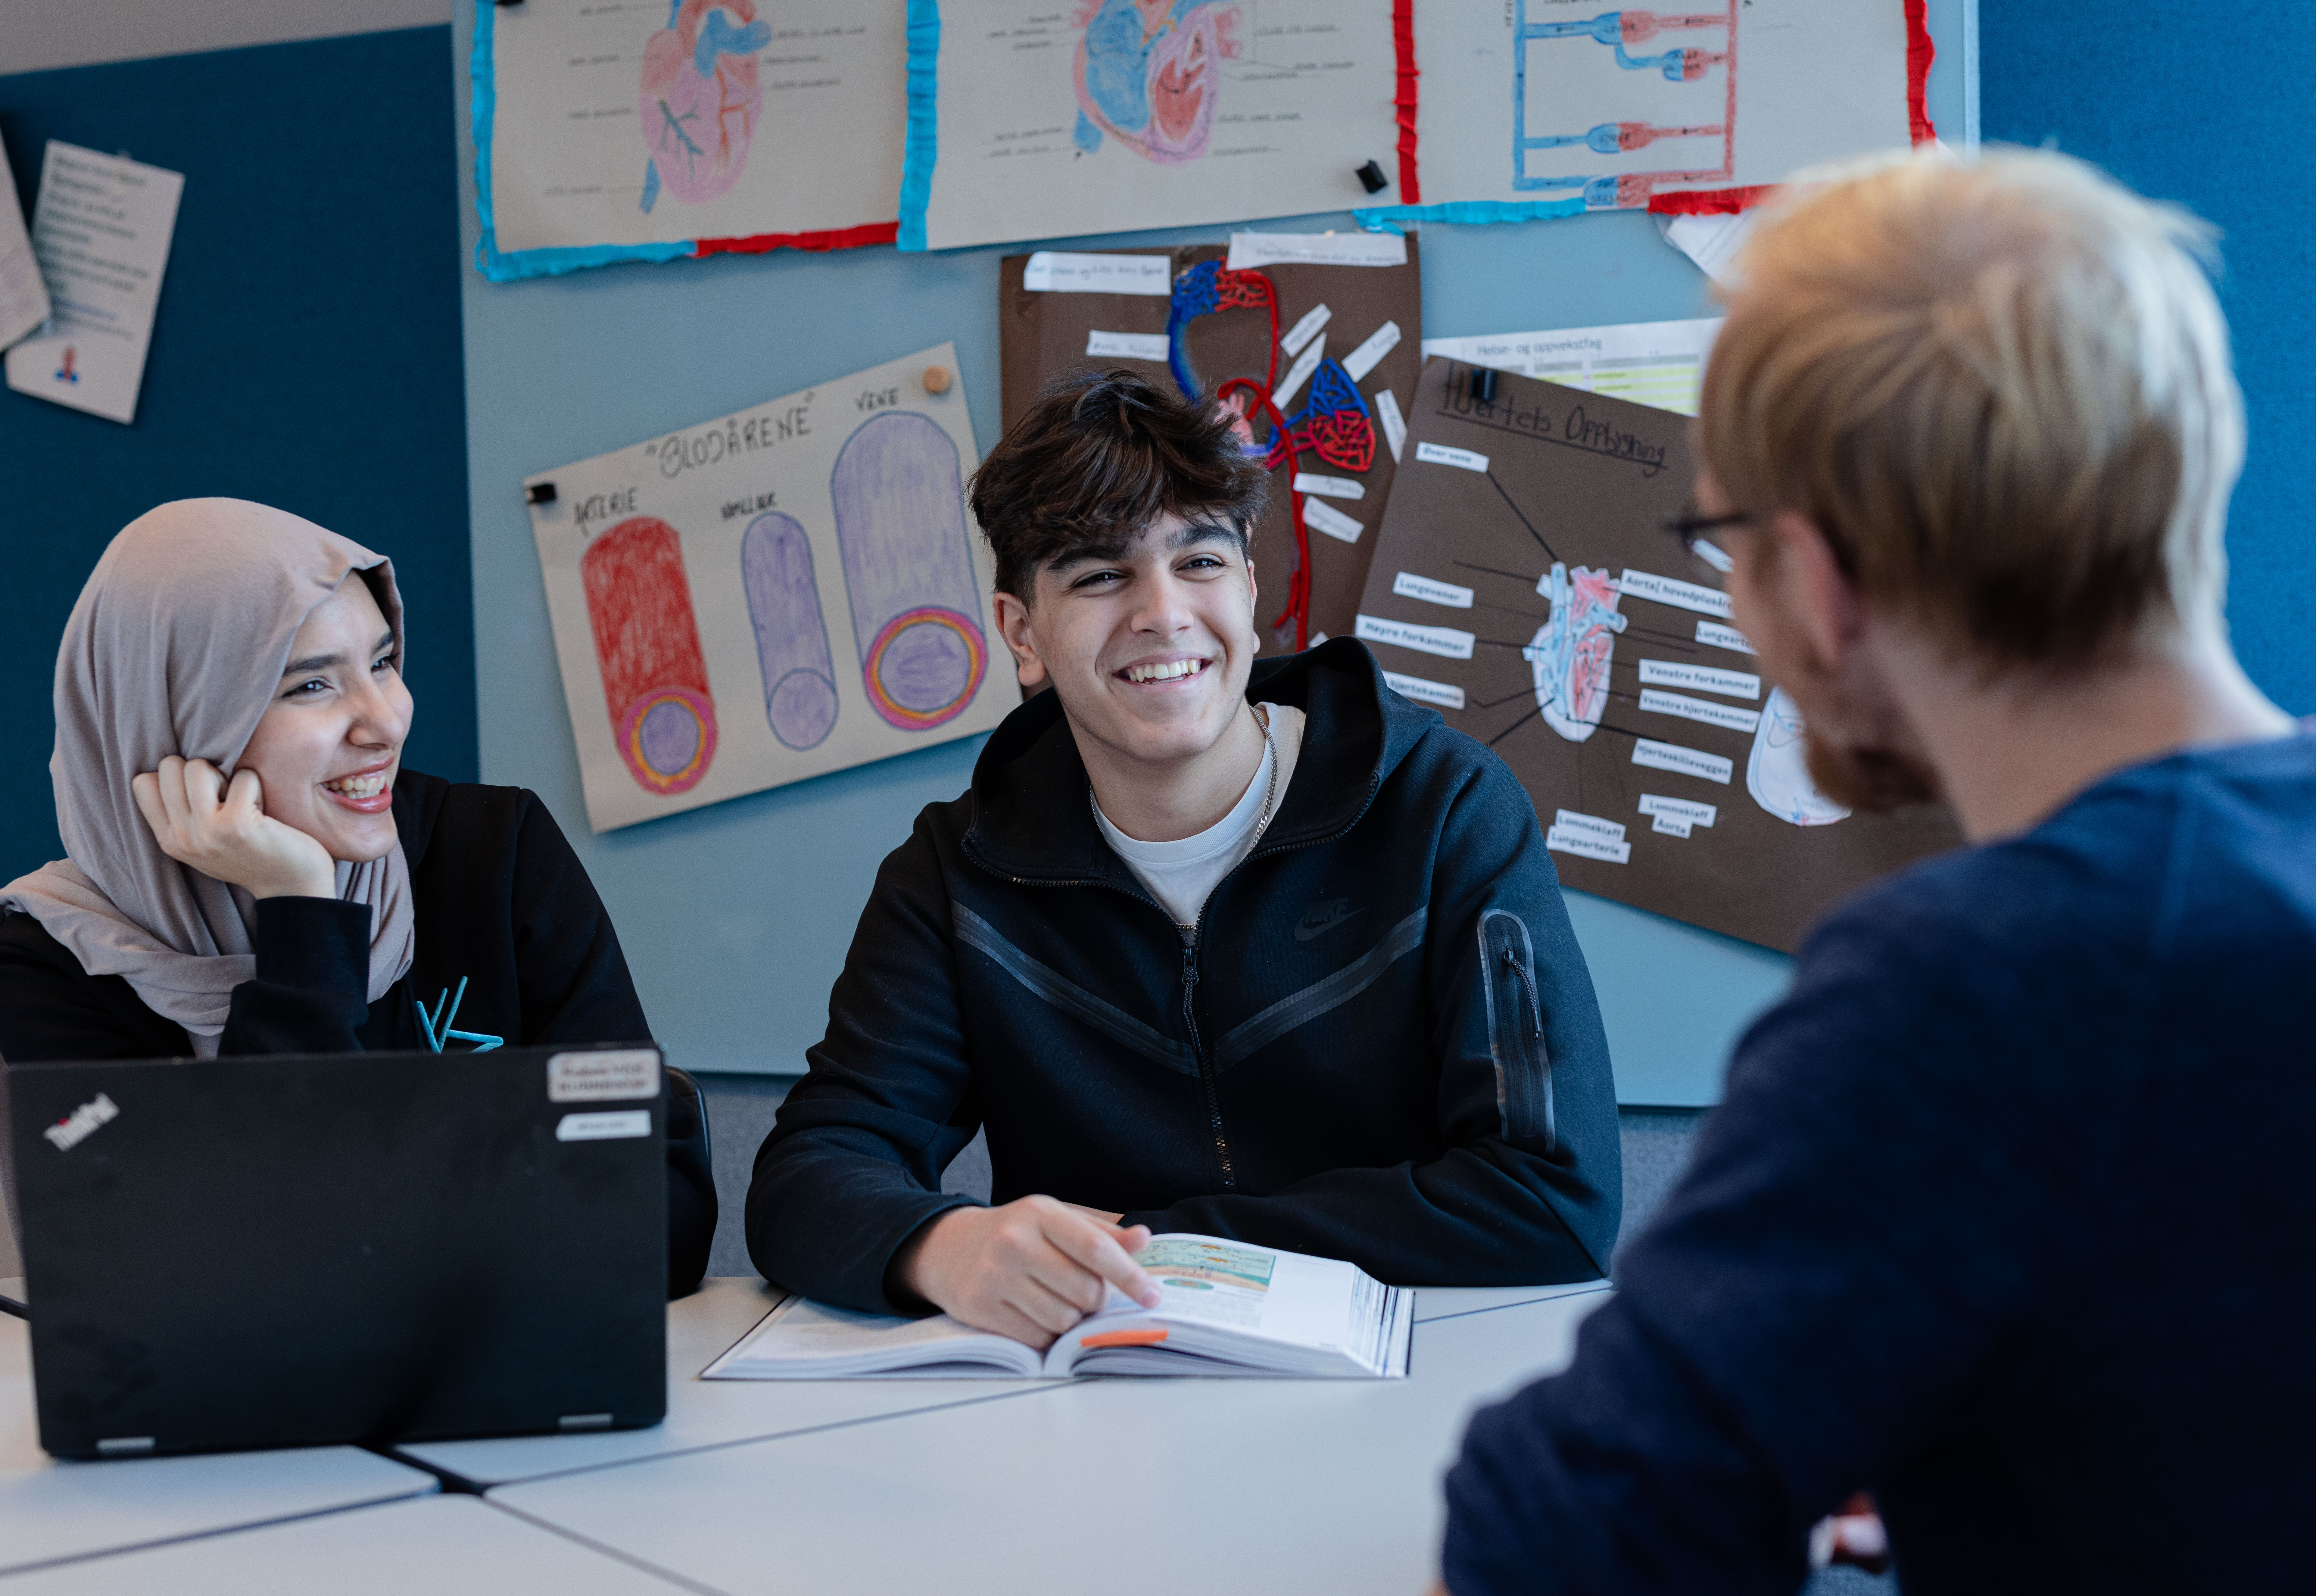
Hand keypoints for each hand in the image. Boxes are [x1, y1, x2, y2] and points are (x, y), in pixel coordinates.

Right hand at [132, 756, 337, 900]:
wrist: (291, 886)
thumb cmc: (252, 854)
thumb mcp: (204, 841)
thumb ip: (182, 813)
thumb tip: (172, 765)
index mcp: (169, 839)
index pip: (142, 783)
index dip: (174, 775)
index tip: (201, 792)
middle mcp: (182, 837)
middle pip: (169, 767)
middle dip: (201, 770)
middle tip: (224, 795)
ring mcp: (207, 831)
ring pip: (197, 767)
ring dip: (226, 775)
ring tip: (241, 800)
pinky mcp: (237, 824)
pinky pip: (243, 776)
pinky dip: (256, 784)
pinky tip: (263, 809)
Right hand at [897, 1195, 1161, 1349]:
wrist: (948, 1247)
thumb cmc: (1015, 1232)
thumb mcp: (1056, 1219)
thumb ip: (1101, 1232)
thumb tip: (1144, 1239)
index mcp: (1040, 1213)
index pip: (1095, 1248)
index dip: (1130, 1275)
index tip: (1152, 1296)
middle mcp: (1015, 1242)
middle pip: (1084, 1291)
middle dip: (1094, 1299)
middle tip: (1084, 1291)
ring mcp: (995, 1277)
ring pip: (1062, 1320)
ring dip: (1070, 1318)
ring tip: (1054, 1298)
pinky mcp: (981, 1308)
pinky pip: (1037, 1338)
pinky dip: (1045, 1333)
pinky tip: (1033, 1312)